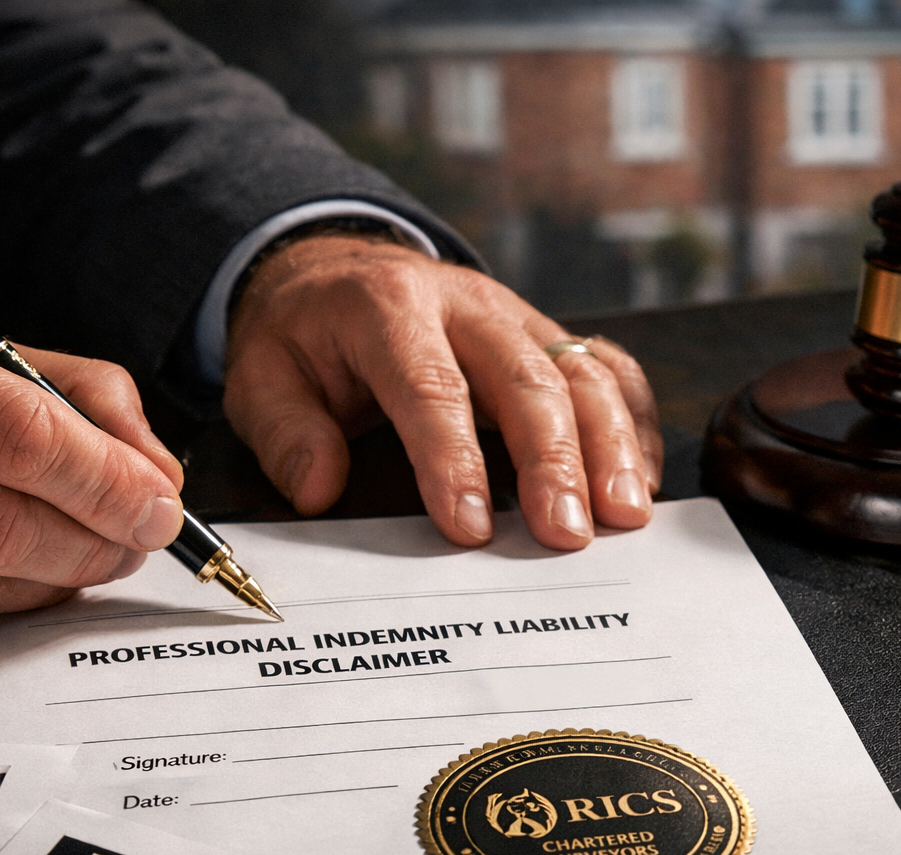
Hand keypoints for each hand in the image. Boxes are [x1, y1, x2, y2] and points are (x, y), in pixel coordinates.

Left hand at [224, 235, 661, 548]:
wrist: (337, 272)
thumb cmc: (305, 337)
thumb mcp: (261, 375)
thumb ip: (286, 432)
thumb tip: (319, 488)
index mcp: (386, 306)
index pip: (429, 385)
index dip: (453, 459)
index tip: (470, 528)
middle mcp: (465, 303)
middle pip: (525, 378)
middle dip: (554, 461)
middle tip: (566, 537)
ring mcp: (516, 316)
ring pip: (581, 372)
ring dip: (609, 445)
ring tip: (623, 517)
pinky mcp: (547, 336)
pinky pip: (607, 368)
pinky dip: (633, 421)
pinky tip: (638, 481)